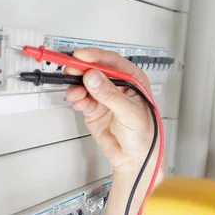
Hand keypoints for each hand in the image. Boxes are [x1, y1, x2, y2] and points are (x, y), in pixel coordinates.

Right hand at [64, 48, 158, 174]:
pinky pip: (81, 97)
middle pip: (95, 69)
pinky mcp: (93, 107)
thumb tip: (93, 77)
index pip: (112, 62)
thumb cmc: (144, 135)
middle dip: (81, 70)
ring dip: (77, 86)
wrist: (134, 158)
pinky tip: (78, 102)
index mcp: (133, 80)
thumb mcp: (129, 113)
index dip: (95, 57)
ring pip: (85, 83)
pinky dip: (76, 98)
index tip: (81, 56)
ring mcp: (104, 96)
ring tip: (76, 94)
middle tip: (70, 72)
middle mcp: (117, 85)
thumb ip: (110, 94)